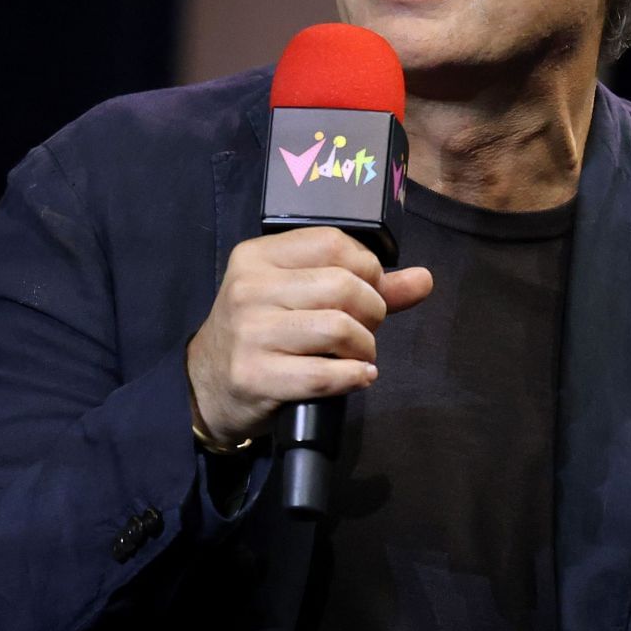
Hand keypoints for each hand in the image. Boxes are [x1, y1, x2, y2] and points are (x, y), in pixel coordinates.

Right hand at [185, 226, 432, 447]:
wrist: (206, 386)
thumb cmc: (262, 334)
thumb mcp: (299, 297)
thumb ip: (365, 285)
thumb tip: (424, 279)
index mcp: (258, 257)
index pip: (334, 243)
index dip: (368, 270)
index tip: (368, 293)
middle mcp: (250, 289)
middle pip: (344, 286)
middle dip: (372, 313)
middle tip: (363, 331)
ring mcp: (249, 333)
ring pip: (339, 328)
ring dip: (365, 348)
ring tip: (356, 356)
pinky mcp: (254, 375)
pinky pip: (325, 374)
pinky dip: (354, 377)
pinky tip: (355, 377)